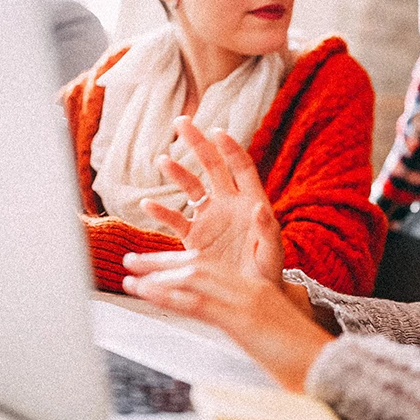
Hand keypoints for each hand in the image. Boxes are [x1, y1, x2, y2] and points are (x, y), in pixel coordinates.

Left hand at [123, 249, 333, 392]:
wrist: (326, 366)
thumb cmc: (301, 358)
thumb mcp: (267, 335)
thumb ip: (244, 325)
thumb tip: (226, 328)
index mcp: (256, 289)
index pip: (210, 267)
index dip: (178, 263)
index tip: (153, 264)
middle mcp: (250, 288)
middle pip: (197, 264)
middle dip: (160, 262)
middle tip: (132, 260)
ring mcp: (247, 300)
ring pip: (193, 277)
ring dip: (156, 275)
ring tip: (129, 276)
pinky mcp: (243, 318)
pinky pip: (197, 301)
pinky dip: (166, 294)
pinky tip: (146, 293)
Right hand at [139, 117, 283, 283]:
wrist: (249, 297)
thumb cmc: (267, 273)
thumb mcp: (272, 254)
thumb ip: (267, 231)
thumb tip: (259, 208)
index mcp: (251, 202)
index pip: (241, 167)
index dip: (230, 148)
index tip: (217, 131)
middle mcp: (228, 204)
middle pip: (212, 166)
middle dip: (197, 143)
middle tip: (182, 122)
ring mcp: (210, 219)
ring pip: (191, 188)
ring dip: (177, 172)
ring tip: (163, 160)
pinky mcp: (194, 237)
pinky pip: (175, 220)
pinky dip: (161, 212)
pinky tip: (148, 203)